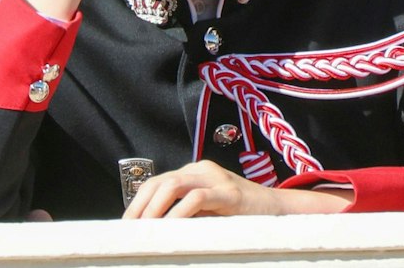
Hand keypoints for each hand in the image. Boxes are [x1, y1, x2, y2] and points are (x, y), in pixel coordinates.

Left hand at [121, 160, 350, 218]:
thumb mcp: (206, 212)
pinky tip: (171, 230)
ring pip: (173, 185)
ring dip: (154, 210)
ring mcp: (216, 178)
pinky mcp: (229, 192)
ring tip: (144, 232)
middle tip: (130, 233)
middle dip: (139, 208)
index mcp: (193, 173)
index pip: (155, 183)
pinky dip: (178, 214)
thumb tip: (149, 233)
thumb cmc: (239, 216)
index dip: (136, 204)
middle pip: (159, 182)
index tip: (125, 229)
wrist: (279, 211)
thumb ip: (183, 214)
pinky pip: (196, 198)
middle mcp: (202, 169)